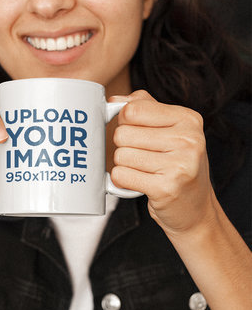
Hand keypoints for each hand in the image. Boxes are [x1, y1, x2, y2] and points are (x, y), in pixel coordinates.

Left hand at [111, 90, 216, 236]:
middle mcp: (188, 140)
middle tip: (143, 155)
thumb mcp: (169, 129)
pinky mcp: (166, 189)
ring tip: (144, 170)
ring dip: (124, 165)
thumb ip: (143, 107)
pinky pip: (121, 175)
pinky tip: (139, 183)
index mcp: (188, 119)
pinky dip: (122, 180)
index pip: (133, 109)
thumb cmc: (177, 165)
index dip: (125, 121)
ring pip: (120, 155)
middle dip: (124, 146)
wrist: (195, 210)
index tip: (137, 131)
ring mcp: (179, 165)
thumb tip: (114, 99)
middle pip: (122, 133)